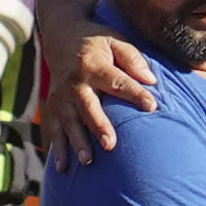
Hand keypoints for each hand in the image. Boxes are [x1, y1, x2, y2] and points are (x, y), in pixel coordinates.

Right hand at [43, 30, 157, 167]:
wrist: (60, 36)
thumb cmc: (96, 42)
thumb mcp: (115, 40)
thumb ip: (133, 59)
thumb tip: (151, 80)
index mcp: (93, 64)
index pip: (117, 81)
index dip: (134, 93)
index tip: (152, 106)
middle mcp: (75, 82)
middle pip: (88, 106)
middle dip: (98, 126)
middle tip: (111, 145)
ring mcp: (61, 96)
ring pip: (69, 122)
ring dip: (77, 142)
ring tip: (88, 161)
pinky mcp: (53, 107)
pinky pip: (54, 130)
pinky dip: (58, 149)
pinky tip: (64, 169)